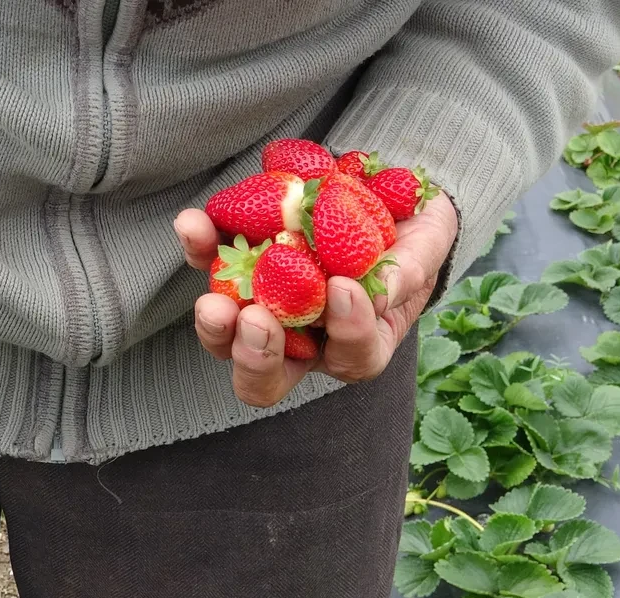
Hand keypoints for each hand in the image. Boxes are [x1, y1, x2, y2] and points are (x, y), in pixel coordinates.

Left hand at [176, 192, 457, 406]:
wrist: (380, 199)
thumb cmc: (409, 237)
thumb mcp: (426, 244)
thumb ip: (413, 266)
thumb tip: (384, 289)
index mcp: (355, 344)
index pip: (351, 358)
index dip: (348, 332)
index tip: (344, 287)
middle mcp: (302, 342)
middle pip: (268, 377)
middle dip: (258, 356)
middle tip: (257, 320)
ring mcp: (263, 310)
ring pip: (227, 339)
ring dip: (216, 325)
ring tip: (213, 300)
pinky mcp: (236, 270)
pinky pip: (209, 268)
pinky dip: (199, 249)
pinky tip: (193, 225)